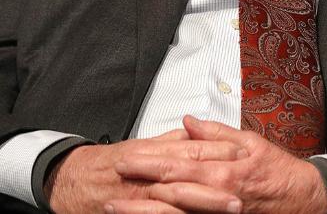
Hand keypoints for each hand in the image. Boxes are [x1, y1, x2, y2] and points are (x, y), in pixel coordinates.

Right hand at [45, 129, 246, 213]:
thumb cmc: (112, 161)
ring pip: (175, 202)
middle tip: (243, 194)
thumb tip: (199, 130)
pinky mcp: (131, 211)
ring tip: (229, 210)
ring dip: (202, 206)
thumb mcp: (145, 144)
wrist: (72, 178)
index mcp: (157, 152)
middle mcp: (151, 174)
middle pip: (189, 177)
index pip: (195, 150)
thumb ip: (174, 140)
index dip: (221, 152)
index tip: (245, 154)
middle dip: (216, 187)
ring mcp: (141, 196)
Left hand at [107, 116, 326, 213]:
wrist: (304, 201)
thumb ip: (218, 133)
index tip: (125, 158)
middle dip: (137, 185)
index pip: (177, 163)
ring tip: (114, 206)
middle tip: (112, 179)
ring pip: (171, 212)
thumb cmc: (279, 173)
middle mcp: (216, 194)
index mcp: (223, 170)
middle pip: (168, 190)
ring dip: (141, 210)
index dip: (148, 161)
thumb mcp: (252, 144)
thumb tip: (189, 122)